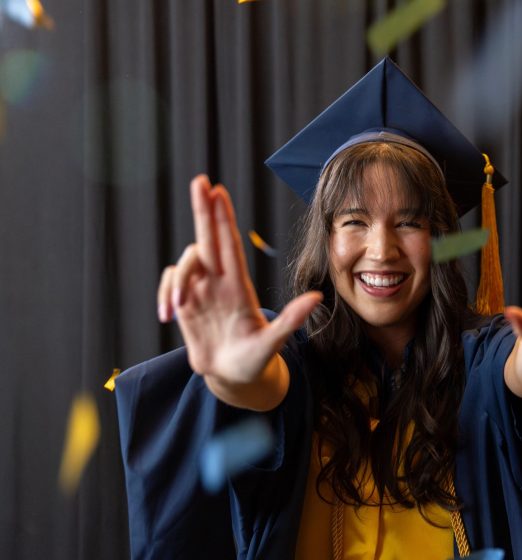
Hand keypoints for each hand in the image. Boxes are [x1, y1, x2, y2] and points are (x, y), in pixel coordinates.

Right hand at [157, 174, 320, 385]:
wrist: (234, 377)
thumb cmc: (255, 360)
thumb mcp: (273, 343)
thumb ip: (290, 320)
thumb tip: (317, 297)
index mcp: (239, 286)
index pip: (229, 243)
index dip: (223, 217)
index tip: (218, 191)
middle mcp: (220, 281)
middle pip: (208, 237)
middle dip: (203, 209)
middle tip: (199, 180)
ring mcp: (201, 290)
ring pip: (185, 262)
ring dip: (176, 282)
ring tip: (177, 310)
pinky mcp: (185, 302)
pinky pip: (169, 283)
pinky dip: (164, 294)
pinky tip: (167, 316)